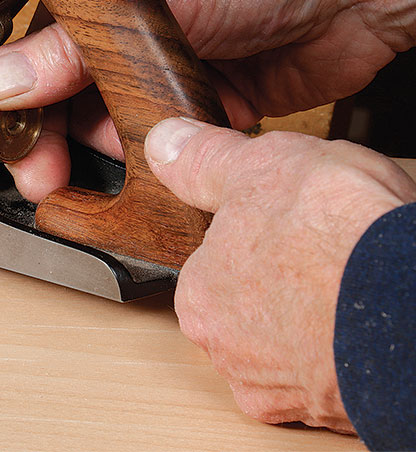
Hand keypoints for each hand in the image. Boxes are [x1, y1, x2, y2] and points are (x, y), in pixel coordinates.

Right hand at [0, 0, 415, 200]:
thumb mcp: (153, 1)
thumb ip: (72, 49)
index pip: (34, 57)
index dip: (21, 111)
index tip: (23, 158)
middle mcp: (122, 31)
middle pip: (67, 101)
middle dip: (61, 144)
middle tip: (53, 184)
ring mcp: (161, 67)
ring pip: (113, 127)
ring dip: (118, 148)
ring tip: (139, 148)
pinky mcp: (199, 101)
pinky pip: (162, 142)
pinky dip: (163, 156)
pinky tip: (176, 153)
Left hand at [144, 117, 415, 429]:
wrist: (413, 302)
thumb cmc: (336, 236)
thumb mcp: (259, 166)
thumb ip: (205, 160)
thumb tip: (166, 144)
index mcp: (199, 293)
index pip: (214, 262)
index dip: (254, 236)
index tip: (284, 225)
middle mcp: (227, 350)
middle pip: (249, 304)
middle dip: (282, 279)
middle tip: (323, 251)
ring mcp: (278, 388)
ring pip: (288, 341)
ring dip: (312, 316)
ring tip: (349, 280)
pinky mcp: (327, 412)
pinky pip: (326, 373)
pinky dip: (341, 350)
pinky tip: (361, 317)